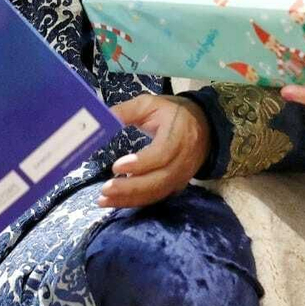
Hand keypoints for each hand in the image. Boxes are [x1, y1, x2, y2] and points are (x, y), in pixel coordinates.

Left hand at [98, 94, 210, 208]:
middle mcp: (182, 160)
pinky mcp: (176, 185)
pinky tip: (116, 201)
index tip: (116, 167)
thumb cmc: (172, 113)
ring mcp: (181, 176)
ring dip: (129, 199)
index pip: (161, 154)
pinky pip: (156, 197)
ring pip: (156, 193)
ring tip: (104, 200)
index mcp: (178, 136)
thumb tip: (101, 119)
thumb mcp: (150, 104)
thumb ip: (126, 111)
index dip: (140, 164)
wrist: (203, 126)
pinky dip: (136, 201)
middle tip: (105, 189)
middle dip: (130, 188)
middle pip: (158, 180)